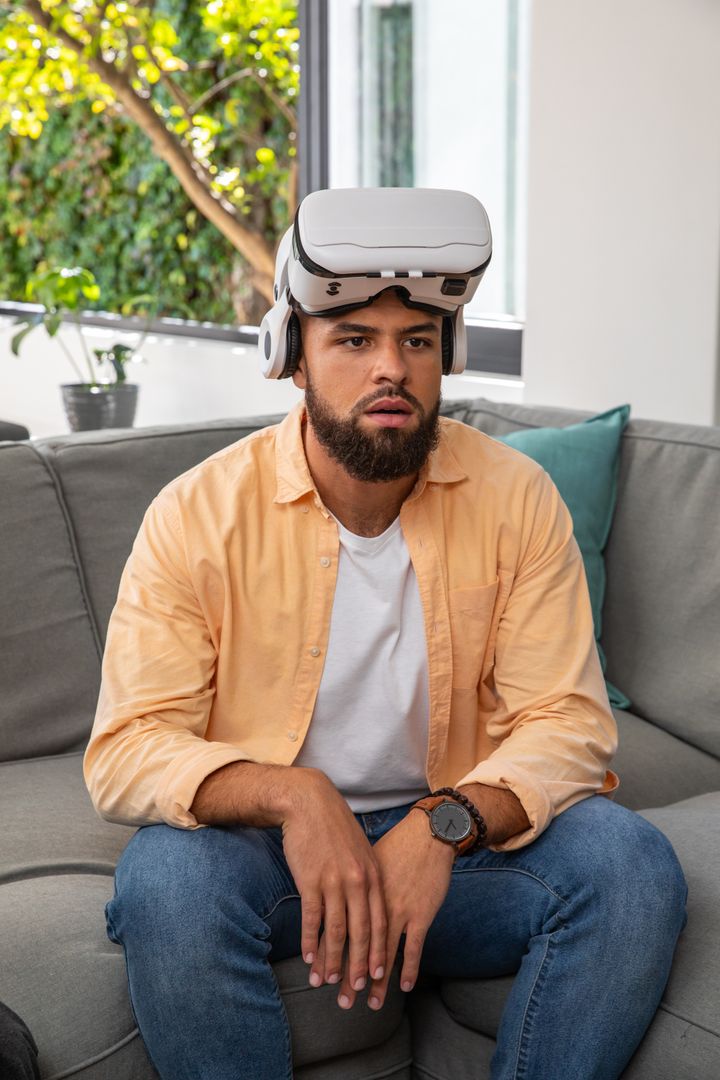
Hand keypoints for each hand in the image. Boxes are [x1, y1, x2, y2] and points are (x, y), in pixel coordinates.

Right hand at [280, 770, 386, 996]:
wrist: (310, 802)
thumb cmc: (334, 828)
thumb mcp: (360, 851)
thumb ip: (367, 877)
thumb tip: (370, 904)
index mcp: (373, 875)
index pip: (380, 922)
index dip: (378, 952)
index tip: (377, 976)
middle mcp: (358, 881)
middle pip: (361, 933)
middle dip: (358, 967)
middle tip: (355, 992)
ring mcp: (335, 881)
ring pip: (337, 931)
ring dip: (332, 961)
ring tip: (327, 983)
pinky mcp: (311, 880)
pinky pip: (313, 918)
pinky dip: (311, 941)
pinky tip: (308, 958)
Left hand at [329, 806, 453, 1010]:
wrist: (427, 833)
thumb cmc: (397, 844)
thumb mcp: (364, 860)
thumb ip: (350, 881)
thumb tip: (332, 893)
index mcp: (356, 889)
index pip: (336, 926)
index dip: (326, 953)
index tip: (318, 974)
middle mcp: (373, 903)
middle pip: (356, 945)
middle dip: (347, 975)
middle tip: (340, 1001)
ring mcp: (399, 910)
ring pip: (382, 952)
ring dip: (376, 980)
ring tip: (369, 1002)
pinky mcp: (421, 913)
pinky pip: (413, 947)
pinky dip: (408, 968)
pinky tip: (402, 986)